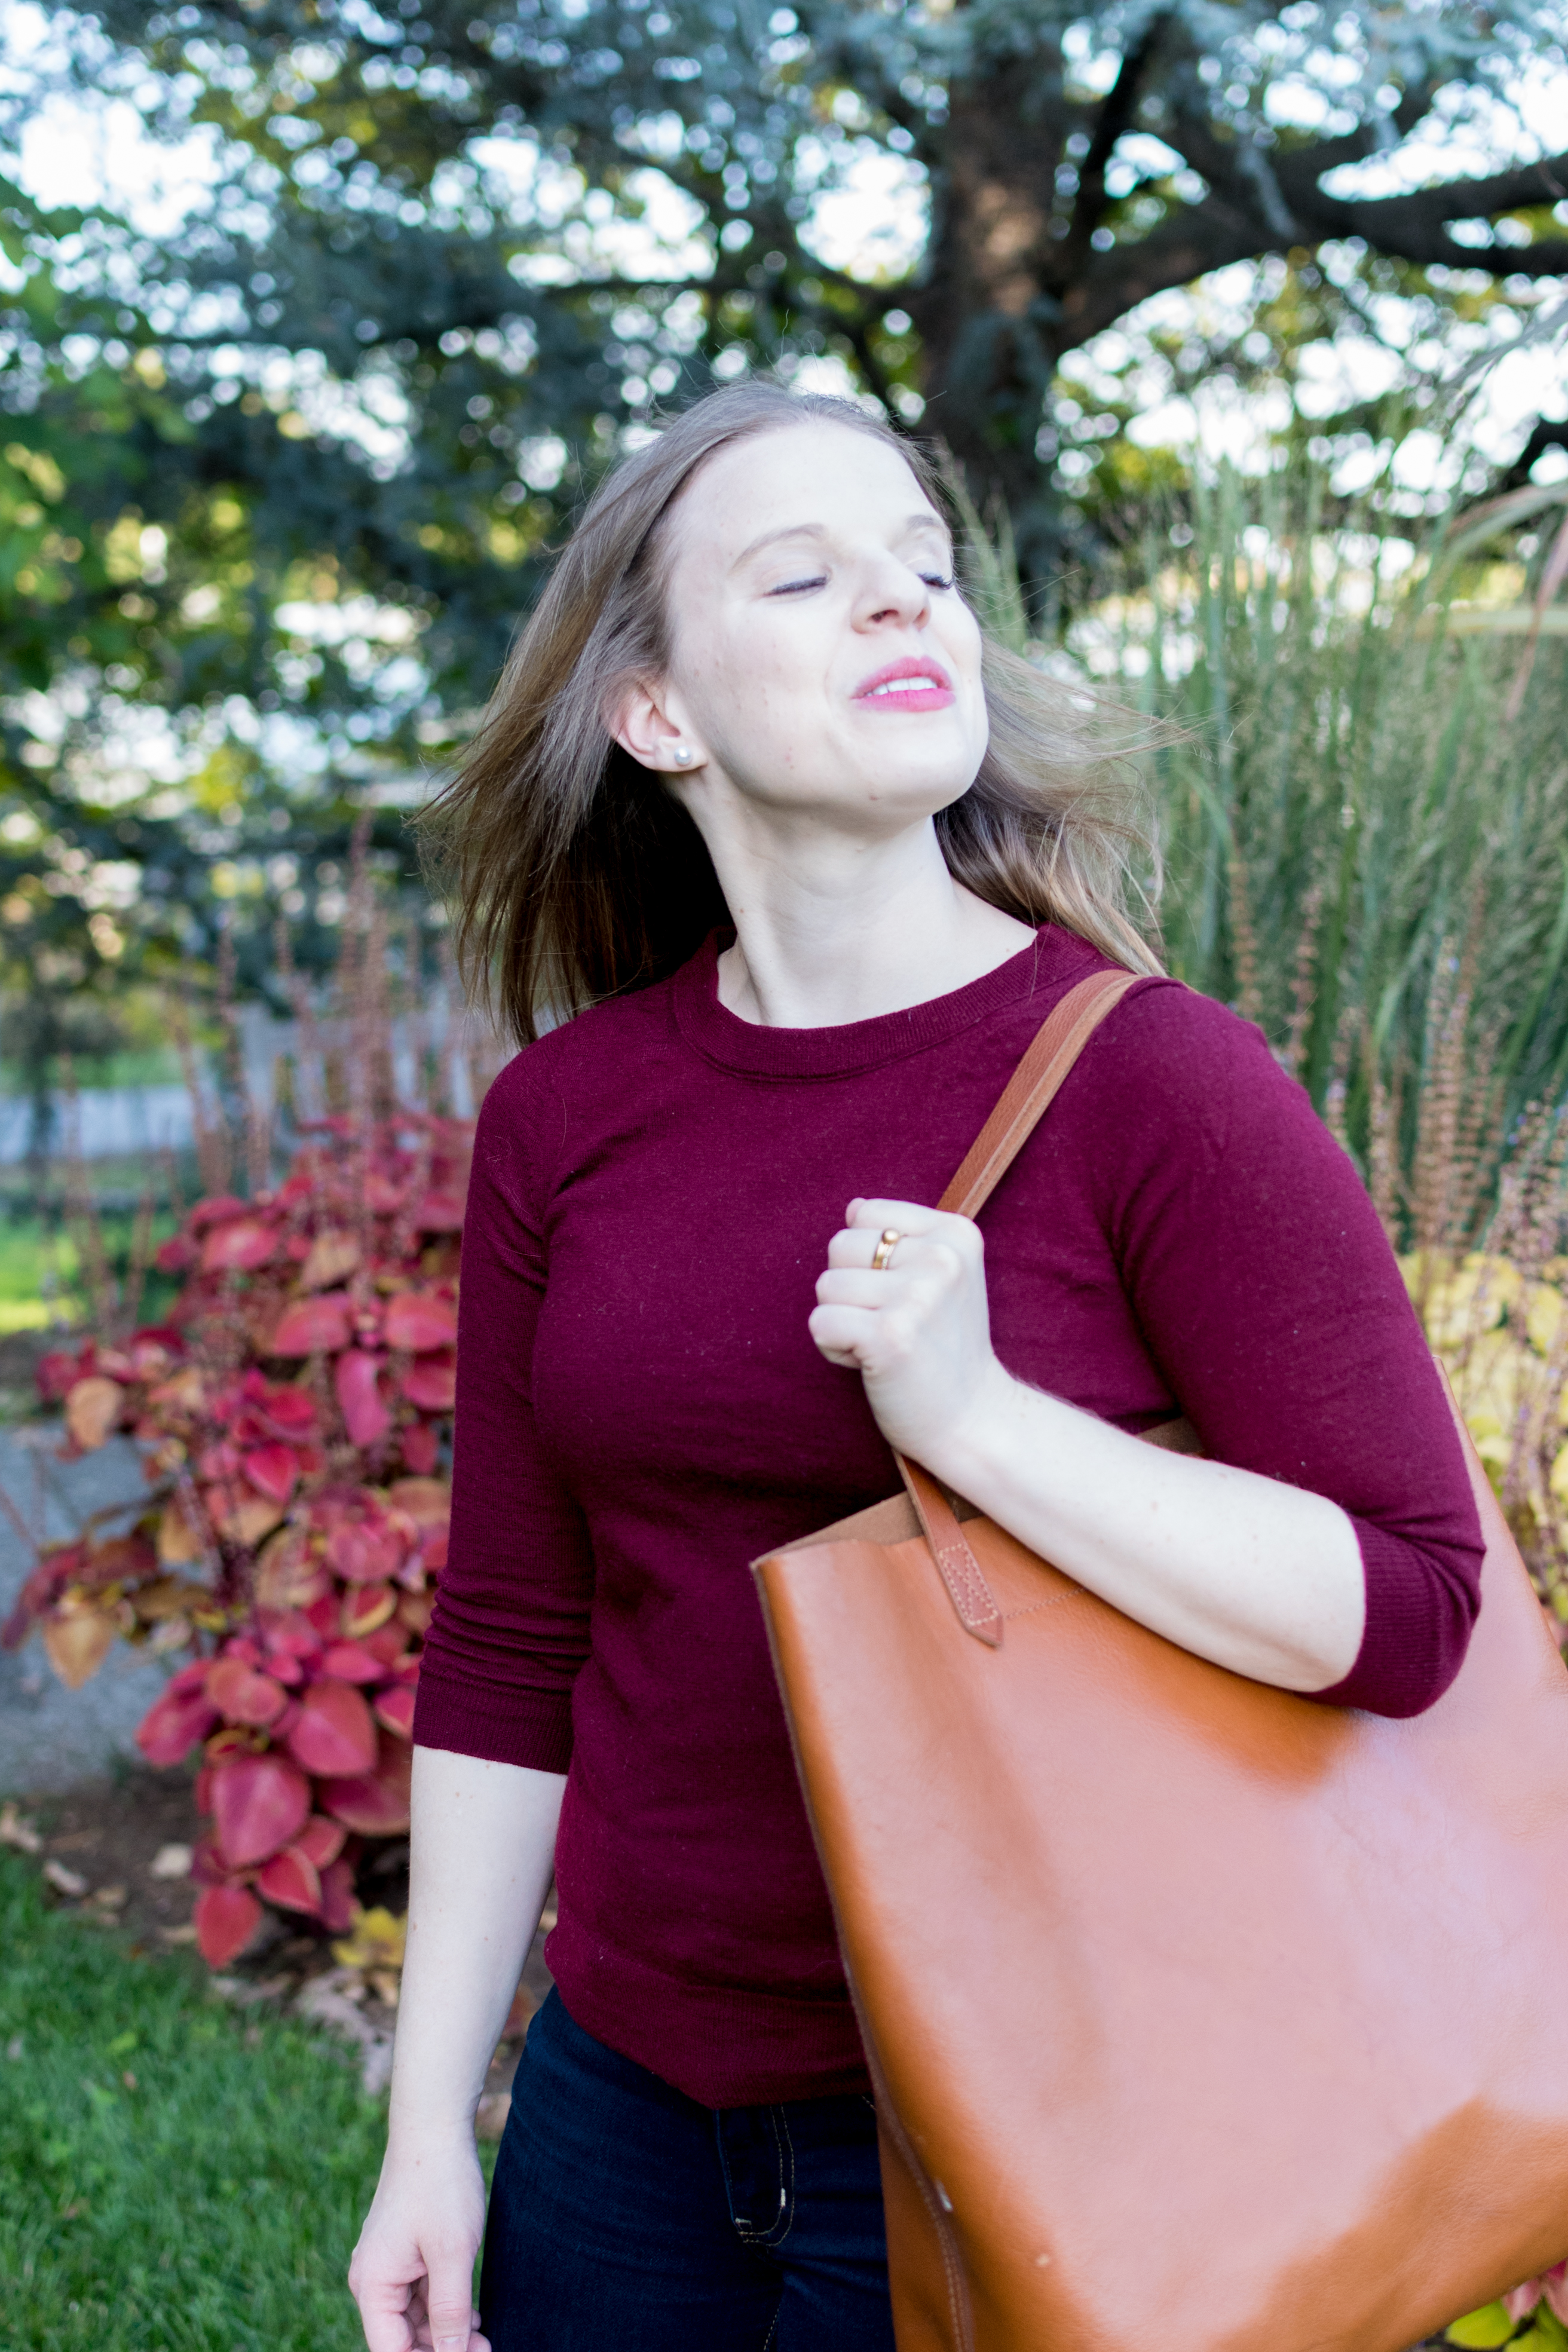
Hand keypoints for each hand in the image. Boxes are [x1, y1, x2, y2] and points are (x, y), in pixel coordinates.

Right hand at [349, 2132, 490, 2351]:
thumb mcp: (453, 2253)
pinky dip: (445, 2309)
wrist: (434, 2129)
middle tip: (486, 2348)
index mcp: (372, 2285)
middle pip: (403, 2339)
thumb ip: (451, 2311)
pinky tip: (474, 2316)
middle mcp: (373, 2280)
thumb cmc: (441, 2185)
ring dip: (448, 2332)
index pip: (392, 2351)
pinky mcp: (405, 2255)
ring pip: (415, 2320)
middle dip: (442, 2348)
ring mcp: (389, 2267)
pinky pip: (421, 2296)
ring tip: (486, 2337)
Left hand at [809, 1197, 1010, 1469]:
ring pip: (825, 1286)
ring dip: (842, 1322)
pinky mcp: (890, 1336)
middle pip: (840, 1245)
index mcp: (956, 1233)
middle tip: (892, 1324)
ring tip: (883, 1345)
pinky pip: (820, 1322)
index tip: (904, 1296)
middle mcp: (942, 1258)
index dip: (868, 1259)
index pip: (865, 1214)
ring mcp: (918, 1296)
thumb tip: (853, 1207)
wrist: (974, 1419)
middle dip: (850, 1288)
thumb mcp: (943, 1278)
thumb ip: (902, 1238)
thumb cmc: (946, 1349)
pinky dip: (833, 1349)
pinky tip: (870, 1363)